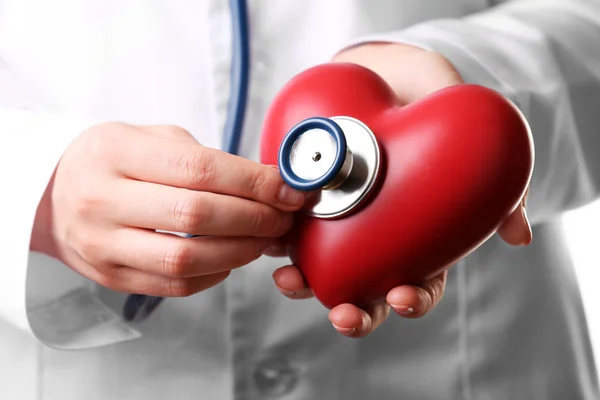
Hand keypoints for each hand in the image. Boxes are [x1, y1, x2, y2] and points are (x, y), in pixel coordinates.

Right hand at [31, 123, 305, 296]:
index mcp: (114, 153)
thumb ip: (202, 157)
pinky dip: (215, 273)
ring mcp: (103, 245)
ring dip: (241, 251)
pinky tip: (232, 256)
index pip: (199, 169)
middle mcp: (102, 200)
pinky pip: (176, 285)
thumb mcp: (148, 137)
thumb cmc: (110, 160)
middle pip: (197, 215)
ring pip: (187, 258)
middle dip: (255, 218)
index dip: (253, 182)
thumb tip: (265, 183)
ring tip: (264, 238)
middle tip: (282, 216)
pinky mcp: (112, 277)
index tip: (286, 189)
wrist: (51, 194)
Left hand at [271, 42, 531, 337]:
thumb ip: (495, 177)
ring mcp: (336, 221)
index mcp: (417, 232)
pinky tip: (270, 241)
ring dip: (306, 286)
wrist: (382, 70)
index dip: (412, 298)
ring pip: (323, 268)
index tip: (400, 296)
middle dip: (356, 311)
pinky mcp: (301, 201)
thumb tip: (518, 235)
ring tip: (292, 282)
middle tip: (344, 314)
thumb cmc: (428, 102)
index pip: (419, 281)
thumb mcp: (465, 130)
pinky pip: (288, 227)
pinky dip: (278, 240)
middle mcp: (376, 235)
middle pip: (368, 290)